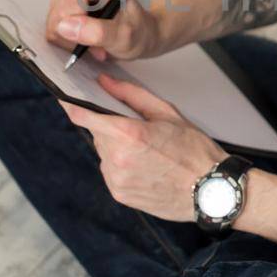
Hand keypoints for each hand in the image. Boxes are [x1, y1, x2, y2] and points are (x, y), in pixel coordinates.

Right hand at [45, 0, 163, 61]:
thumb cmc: (139, 31)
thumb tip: (67, 27)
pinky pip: (54, 18)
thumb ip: (98, 32)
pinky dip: (68, 32)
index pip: (70, 1)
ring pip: (54, 15)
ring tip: (95, 38)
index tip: (93, 39)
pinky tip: (86, 33)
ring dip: (71, 34)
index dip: (75, 27)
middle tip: (97, 43)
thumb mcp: (125, 36)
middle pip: (59, 8)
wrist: (142, 31)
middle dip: (74, 33)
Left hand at [59, 74, 222, 221]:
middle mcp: (117, 158)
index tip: (64, 95)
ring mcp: (117, 179)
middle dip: (111, 127)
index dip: (70, 103)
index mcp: (128, 134)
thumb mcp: (167, 113)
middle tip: (139, 129)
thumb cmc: (195, 149)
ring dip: (117, 148)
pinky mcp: (120, 194)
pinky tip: (147, 166)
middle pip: (98, 133)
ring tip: (149, 152)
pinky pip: (111, 172)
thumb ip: (131, 95)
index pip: (83, 115)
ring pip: (104, 153)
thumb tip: (104, 82)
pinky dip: (122, 166)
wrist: (212, 190)